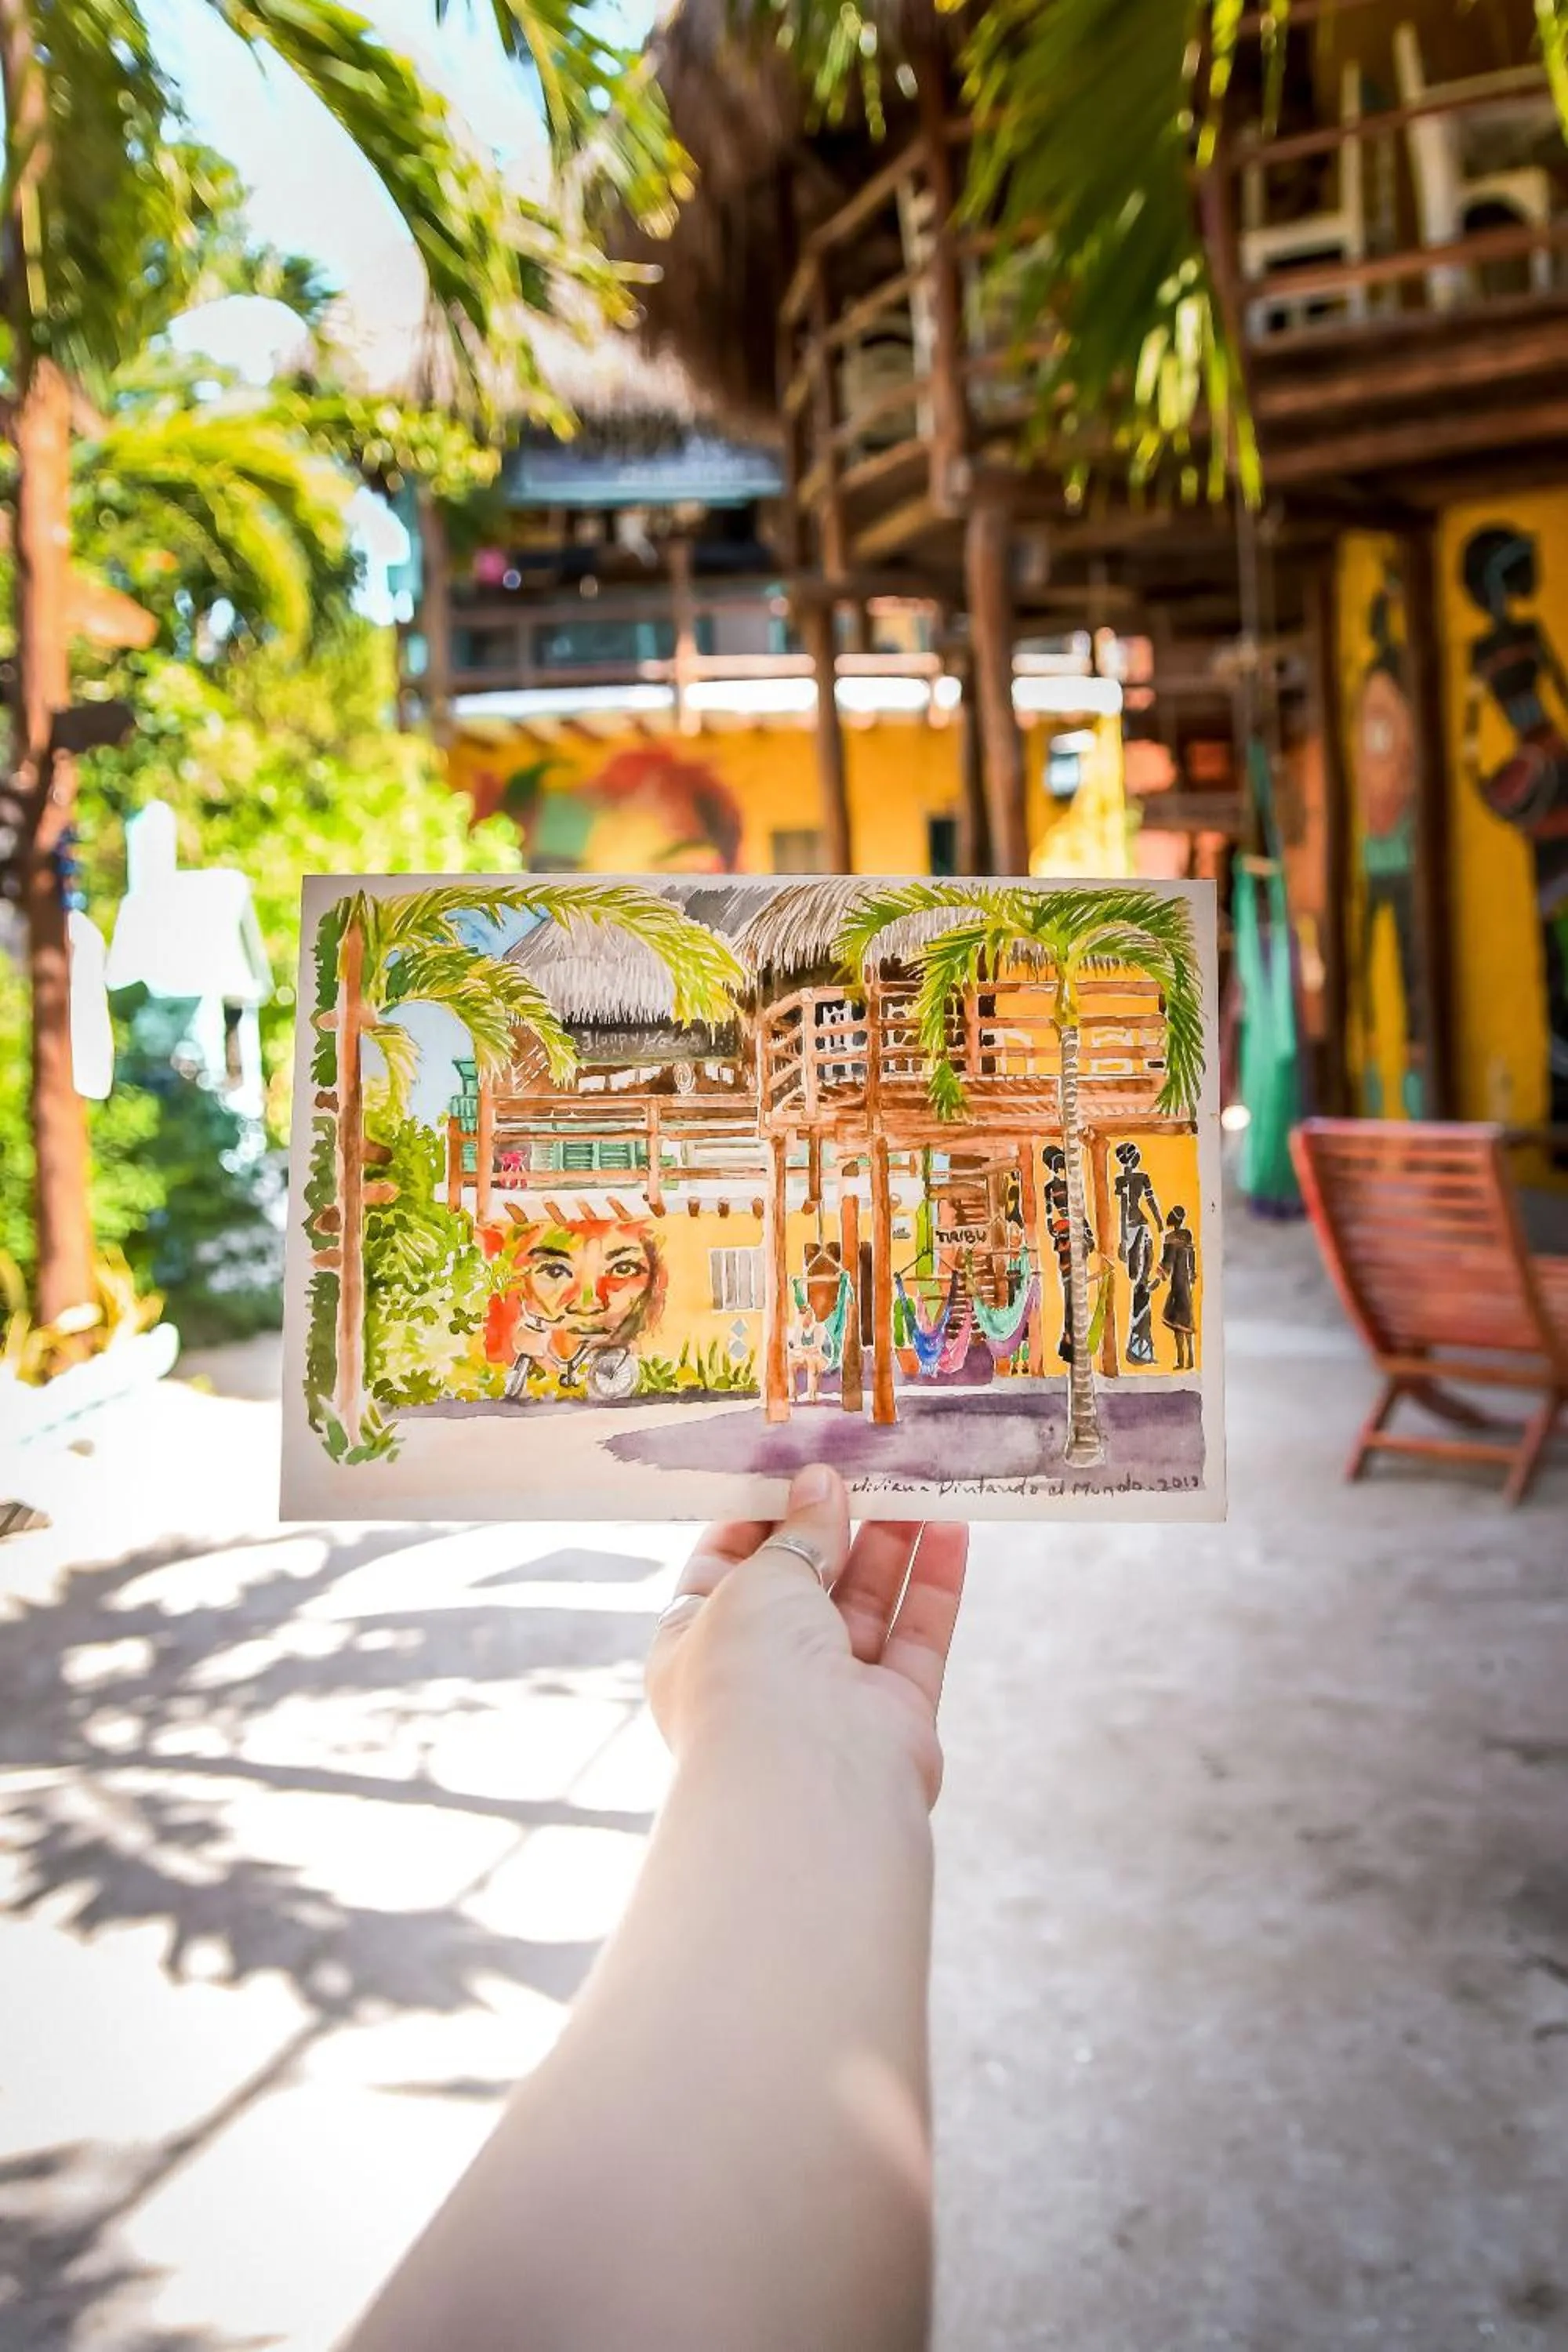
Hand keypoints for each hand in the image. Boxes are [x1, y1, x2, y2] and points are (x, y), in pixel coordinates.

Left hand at [646, 1465, 967, 1808]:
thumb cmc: (751, 1675)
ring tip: (917, 1482)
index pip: (722, 1568)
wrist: (810, 1785)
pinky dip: (934, 1586)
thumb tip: (821, 1488)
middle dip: (833, 1525)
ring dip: (891, 1544)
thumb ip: (797, 1535)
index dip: (756, 1516)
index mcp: (697, 1645)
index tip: (791, 1464)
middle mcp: (761, 1674)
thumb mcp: (759, 1580)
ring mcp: (830, 1700)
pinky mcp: (893, 1718)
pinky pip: (916, 1639)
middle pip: (803, 1585)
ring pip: (866, 1607)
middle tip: (863, 1465)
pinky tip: (952, 1529)